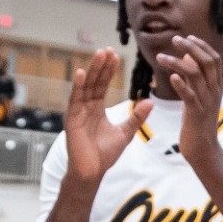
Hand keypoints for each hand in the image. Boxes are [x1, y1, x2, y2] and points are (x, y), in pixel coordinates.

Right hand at [64, 49, 152, 186]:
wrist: (92, 172)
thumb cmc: (105, 154)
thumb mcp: (126, 132)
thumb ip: (137, 117)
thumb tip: (150, 101)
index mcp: (96, 108)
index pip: (102, 85)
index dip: (109, 70)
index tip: (115, 56)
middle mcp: (86, 107)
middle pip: (94, 82)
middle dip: (101, 66)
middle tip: (108, 50)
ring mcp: (78, 112)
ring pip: (86, 87)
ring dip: (92, 70)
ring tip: (99, 55)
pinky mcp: (72, 119)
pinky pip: (75, 100)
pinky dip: (78, 86)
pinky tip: (81, 73)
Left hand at [153, 36, 222, 166]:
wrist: (204, 150)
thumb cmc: (198, 122)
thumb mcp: (198, 96)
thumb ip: (194, 77)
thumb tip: (187, 55)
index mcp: (215, 86)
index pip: (214, 59)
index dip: (202, 45)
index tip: (187, 37)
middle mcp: (214, 91)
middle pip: (207, 62)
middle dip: (191, 47)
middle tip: (175, 39)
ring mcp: (206, 102)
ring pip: (196, 74)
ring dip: (177, 62)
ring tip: (161, 57)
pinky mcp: (196, 113)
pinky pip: (189, 95)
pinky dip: (180, 84)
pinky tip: (170, 77)